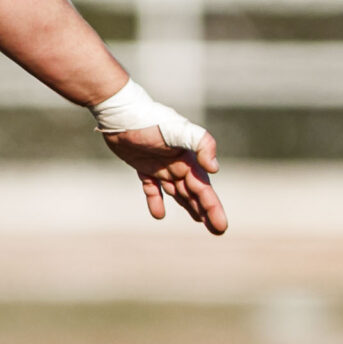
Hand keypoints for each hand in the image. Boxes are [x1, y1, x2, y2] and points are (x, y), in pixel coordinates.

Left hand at [104, 126, 226, 233]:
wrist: (120, 112)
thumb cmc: (150, 120)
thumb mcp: (179, 130)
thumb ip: (202, 144)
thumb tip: (214, 169)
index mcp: (189, 158)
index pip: (204, 188)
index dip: (213, 207)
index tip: (221, 227)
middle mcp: (178, 163)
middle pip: (194, 192)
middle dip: (206, 211)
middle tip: (217, 231)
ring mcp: (161, 165)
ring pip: (177, 191)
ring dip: (188, 205)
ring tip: (198, 221)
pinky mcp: (143, 165)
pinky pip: (152, 187)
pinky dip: (156, 200)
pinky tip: (158, 215)